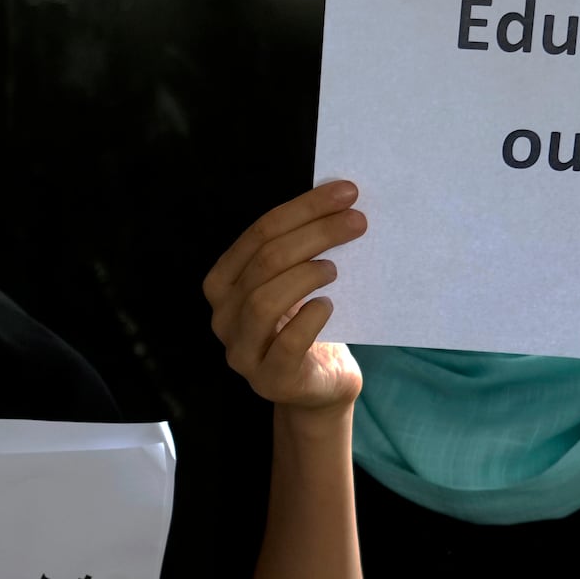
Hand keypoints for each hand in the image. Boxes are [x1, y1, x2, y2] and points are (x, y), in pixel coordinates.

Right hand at [203, 181, 366, 410]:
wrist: (320, 385)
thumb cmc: (309, 325)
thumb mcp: (296, 283)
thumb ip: (299, 249)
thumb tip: (339, 200)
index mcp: (224, 282)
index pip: (259, 233)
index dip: (303, 209)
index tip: (346, 193)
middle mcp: (223, 316)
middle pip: (265, 261)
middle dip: (314, 234)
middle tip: (356, 222)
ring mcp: (242, 351)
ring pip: (264, 300)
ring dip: (305, 275)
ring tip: (335, 268)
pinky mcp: (269, 380)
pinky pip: (286, 344)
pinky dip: (309, 319)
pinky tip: (328, 306)